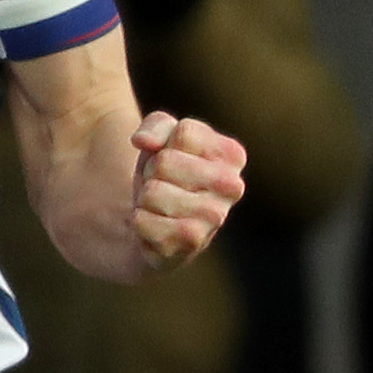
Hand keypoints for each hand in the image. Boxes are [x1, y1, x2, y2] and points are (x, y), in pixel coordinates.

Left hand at [126, 111, 245, 270]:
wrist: (151, 221)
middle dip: (152, 171)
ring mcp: (214, 219)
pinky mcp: (189, 246)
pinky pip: (145, 222)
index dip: (164, 144)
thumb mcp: (161, 137)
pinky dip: (139, 221)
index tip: (170, 159)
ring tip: (158, 206)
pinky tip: (154, 227)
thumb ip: (156, 126)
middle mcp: (232, 188)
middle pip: (166, 162)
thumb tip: (144, 142)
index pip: (184, 133)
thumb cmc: (164, 174)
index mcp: (233, 156)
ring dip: (145, 198)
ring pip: (153, 192)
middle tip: (161, 185)